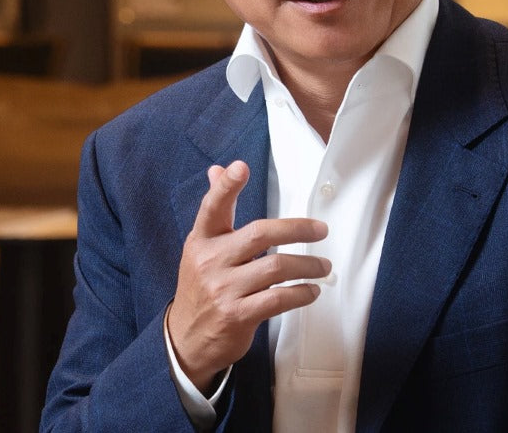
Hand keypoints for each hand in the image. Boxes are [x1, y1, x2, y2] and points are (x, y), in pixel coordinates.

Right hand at [166, 160, 329, 391]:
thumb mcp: (201, 247)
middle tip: (321, 229)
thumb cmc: (201, 287)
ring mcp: (223, 290)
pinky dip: (301, 294)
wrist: (185, 340)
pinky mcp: (237, 315)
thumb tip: (219, 169)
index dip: (226, 186)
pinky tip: (311, 291)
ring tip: (323, 267)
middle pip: (260, 234)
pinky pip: (278, 299)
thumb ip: (215, 209)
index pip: (212, 207)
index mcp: (201, 240)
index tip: (241, 167)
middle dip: (296, 229)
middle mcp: (210, 261)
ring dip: (308, 266)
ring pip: (276, 267)